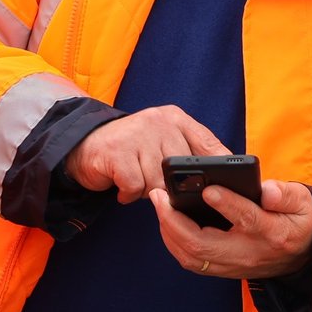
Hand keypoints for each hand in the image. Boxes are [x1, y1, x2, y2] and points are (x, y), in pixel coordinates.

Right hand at [64, 105, 226, 202]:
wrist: (85, 146)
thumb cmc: (131, 150)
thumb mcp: (163, 143)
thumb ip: (189, 154)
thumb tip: (220, 183)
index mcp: (175, 118)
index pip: (208, 143)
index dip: (219, 167)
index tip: (226, 186)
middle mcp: (158, 121)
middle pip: (182, 170)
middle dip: (171, 187)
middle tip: (156, 185)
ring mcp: (137, 134)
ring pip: (158, 182)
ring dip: (146, 190)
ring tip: (136, 180)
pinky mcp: (117, 151)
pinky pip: (135, 186)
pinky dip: (128, 193)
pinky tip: (122, 186)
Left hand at [149, 179, 311, 279]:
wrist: (303, 255)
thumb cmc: (298, 220)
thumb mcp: (303, 202)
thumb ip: (285, 194)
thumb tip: (266, 189)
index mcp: (271, 232)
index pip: (246, 219)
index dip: (227, 204)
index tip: (209, 189)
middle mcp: (247, 253)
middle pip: (204, 245)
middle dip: (175, 220)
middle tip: (159, 195)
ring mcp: (233, 265)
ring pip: (192, 256)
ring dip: (169, 231)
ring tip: (158, 204)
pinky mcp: (222, 269)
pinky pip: (191, 261)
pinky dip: (173, 242)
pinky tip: (166, 222)